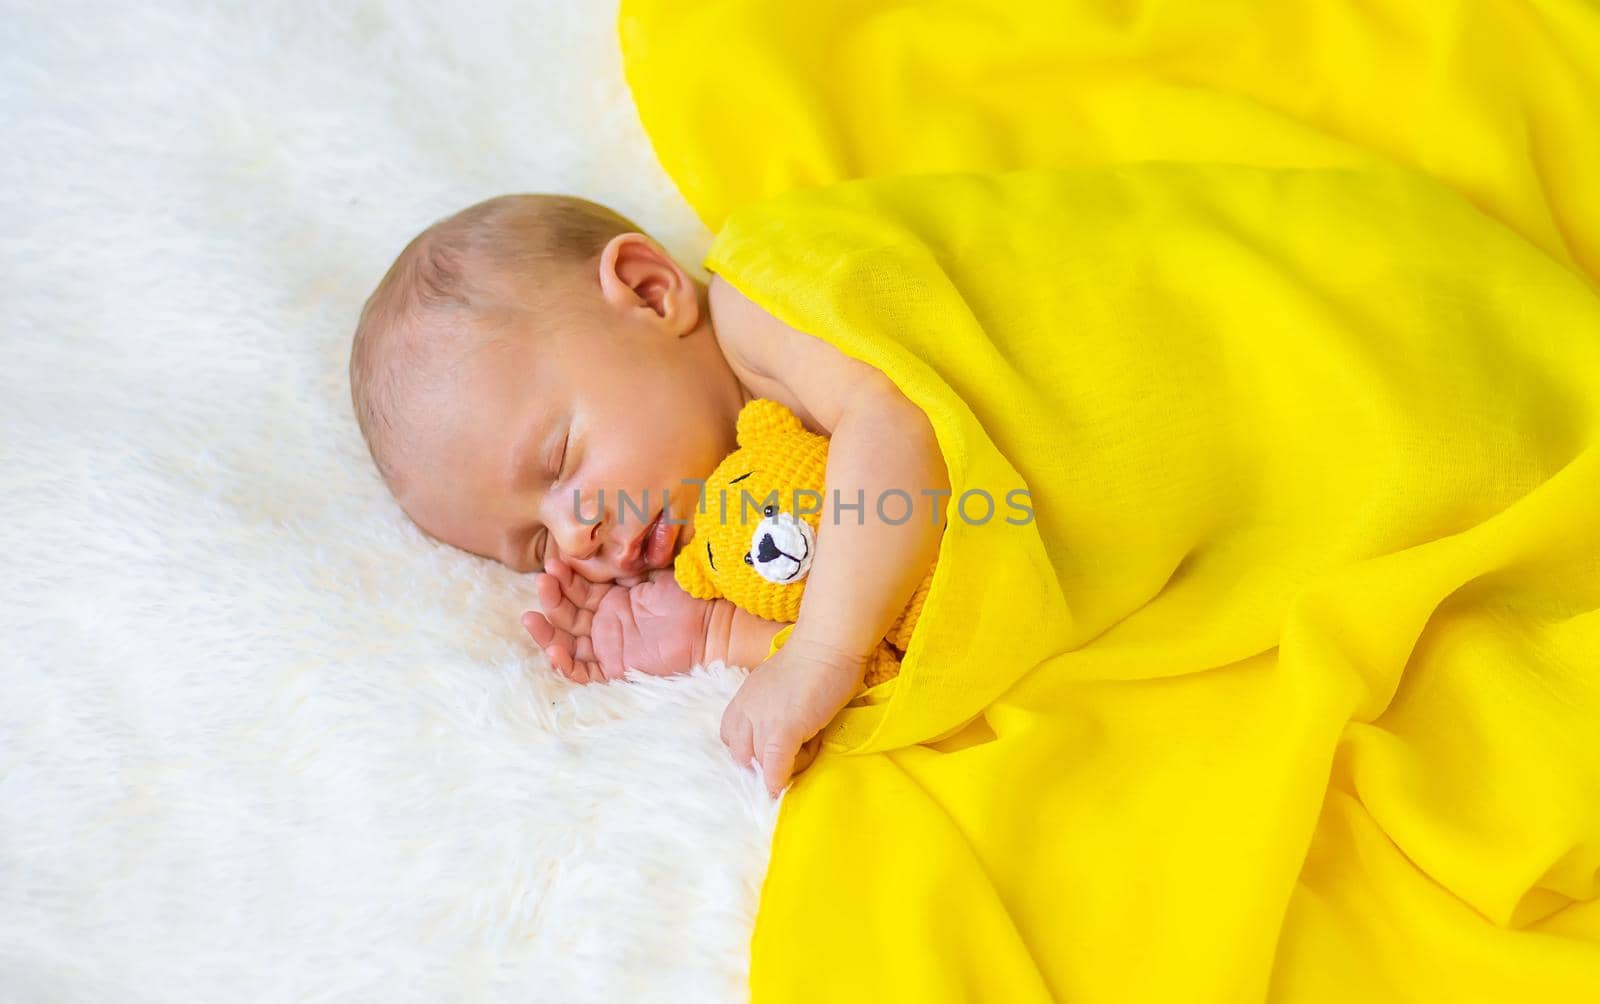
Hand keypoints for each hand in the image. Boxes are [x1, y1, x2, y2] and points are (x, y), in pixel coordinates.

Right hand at [522, 554, 713, 683]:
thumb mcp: (653, 572)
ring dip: (547, 631)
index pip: (578, 589)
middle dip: (552, 598)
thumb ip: (627, 562)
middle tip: (543, 581)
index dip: (563, 578)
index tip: (554, 562)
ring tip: (531, 617)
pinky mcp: (616, 669)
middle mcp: (606, 623)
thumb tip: (602, 540)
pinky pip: (584, 672)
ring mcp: (609, 647)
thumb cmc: (688, 595)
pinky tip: (554, 650)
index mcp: (613, 599)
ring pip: (567, 643)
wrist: (712, 625)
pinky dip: (566, 665)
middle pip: (567, 614)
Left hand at [720, 635, 868, 797]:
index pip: (731, 733)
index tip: (770, 749)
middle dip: (760, 761)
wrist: (829, 644)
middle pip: (740, 752)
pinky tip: (785, 784)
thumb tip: (791, 728)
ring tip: (808, 750)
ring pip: (759, 763)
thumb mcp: (783, 684)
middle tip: (790, 754)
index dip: (749, 746)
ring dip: (780, 766)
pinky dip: (778, 780)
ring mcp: (762, 721)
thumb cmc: (817, 658)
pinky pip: (774, 768)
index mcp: (746, 696)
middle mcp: (746, 709)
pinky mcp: (782, 732)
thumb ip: (777, 705)